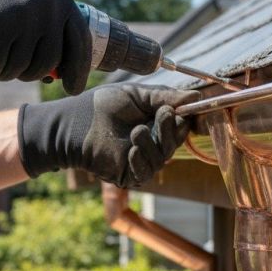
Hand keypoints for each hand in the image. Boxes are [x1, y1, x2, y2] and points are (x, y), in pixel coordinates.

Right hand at [0, 0, 89, 93]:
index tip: (72, 89)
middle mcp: (46, 6)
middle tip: (11, 70)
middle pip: (45, 63)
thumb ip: (50, 21)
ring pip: (18, 67)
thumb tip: (58, 71)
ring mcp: (20, 14)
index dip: (77, 71)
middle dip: (27, 74)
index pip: (79, 43)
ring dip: (3, 72)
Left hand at [17, 84, 200, 186]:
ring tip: (135, 130)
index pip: (182, 123)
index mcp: (156, 123)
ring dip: (152, 142)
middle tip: (160, 113)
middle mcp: (153, 142)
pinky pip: (146, 171)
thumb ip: (166, 96)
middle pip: (177, 140)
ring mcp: (142, 160)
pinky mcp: (130, 175)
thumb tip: (196, 96)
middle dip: (170, 127)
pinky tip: (131, 149)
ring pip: (163, 156)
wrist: (75, 123)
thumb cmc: (102, 105)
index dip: (188, 117)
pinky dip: (141, 159)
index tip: (189, 108)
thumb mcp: (138, 95)